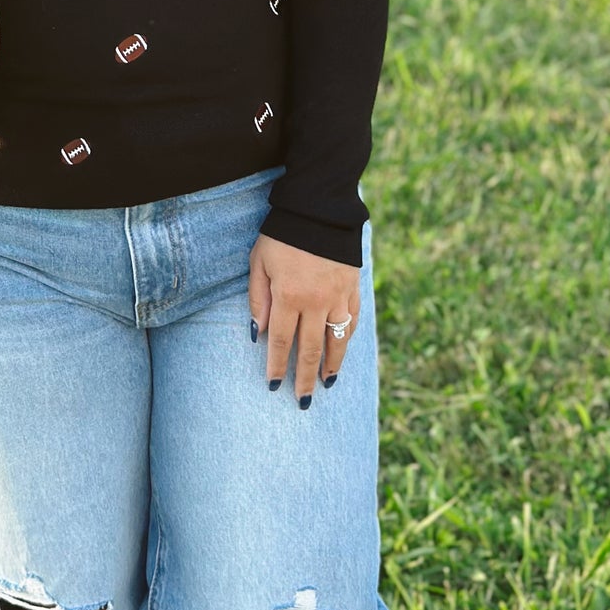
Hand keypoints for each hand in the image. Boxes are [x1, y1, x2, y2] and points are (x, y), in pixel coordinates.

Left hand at [248, 234, 360, 403]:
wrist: (319, 207)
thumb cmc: (282, 233)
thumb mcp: (259, 261)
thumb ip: (258, 298)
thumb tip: (257, 333)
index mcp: (288, 296)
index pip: (280, 342)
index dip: (277, 366)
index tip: (274, 386)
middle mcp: (315, 302)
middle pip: (310, 349)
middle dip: (305, 378)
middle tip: (303, 401)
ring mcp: (338, 296)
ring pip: (336, 340)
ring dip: (331, 365)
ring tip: (327, 384)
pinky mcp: (353, 287)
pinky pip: (352, 320)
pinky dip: (347, 338)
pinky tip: (342, 350)